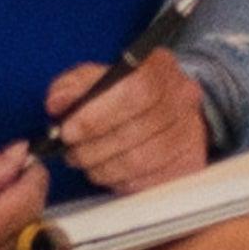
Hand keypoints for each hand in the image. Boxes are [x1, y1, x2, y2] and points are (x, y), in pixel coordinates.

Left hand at [37, 47, 211, 197]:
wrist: (167, 112)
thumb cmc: (126, 95)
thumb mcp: (98, 78)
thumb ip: (74, 85)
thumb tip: (57, 102)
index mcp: (161, 67)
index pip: (135, 90)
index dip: (97, 115)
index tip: (68, 130)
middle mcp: (183, 98)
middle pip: (135, 130)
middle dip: (92, 146)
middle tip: (71, 151)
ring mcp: (191, 132)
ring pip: (140, 160)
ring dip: (102, 167)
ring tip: (86, 161)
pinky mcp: (190, 163)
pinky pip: (148, 181)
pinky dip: (120, 181)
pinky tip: (110, 171)